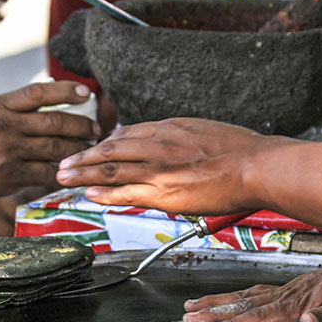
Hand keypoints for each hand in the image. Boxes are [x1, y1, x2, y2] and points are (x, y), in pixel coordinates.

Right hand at [0, 81, 101, 212]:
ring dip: (77, 149)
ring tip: (88, 148)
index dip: (67, 92)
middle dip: (81, 126)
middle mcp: (7, 126)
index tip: (86, 94)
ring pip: (55, 148)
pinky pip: (46, 172)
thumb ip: (16, 107)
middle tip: (95, 129)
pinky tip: (72, 170)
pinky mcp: (12, 174)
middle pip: (55, 122)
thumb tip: (50, 102)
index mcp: (0, 106)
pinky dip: (62, 171)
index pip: (40, 93)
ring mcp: (10, 151)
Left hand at [57, 118, 284, 214]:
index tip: (93, 148)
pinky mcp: (164, 193)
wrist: (257, 166)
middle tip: (64, 162)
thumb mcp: (204, 130)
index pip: (127, 134)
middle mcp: (158, 145)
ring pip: (111, 169)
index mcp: (169, 128)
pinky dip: (105, 192)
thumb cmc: (240, 151)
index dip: (105, 143)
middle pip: (111, 150)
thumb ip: (181, 137)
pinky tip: (89, 193)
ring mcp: (159, 169)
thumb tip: (172, 143)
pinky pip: (127, 192)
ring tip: (65, 177)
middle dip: (84, 157)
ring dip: (84, 173)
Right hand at [182, 240, 321, 321]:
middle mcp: (284, 295)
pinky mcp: (287, 288)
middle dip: (212, 311)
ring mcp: (283, 290)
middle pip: (241, 303)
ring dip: (216, 302)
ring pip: (243, 296)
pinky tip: (226, 299)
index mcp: (295, 303)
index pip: (257, 316)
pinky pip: (252, 292)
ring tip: (192, 305)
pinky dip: (233, 296)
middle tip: (186, 317)